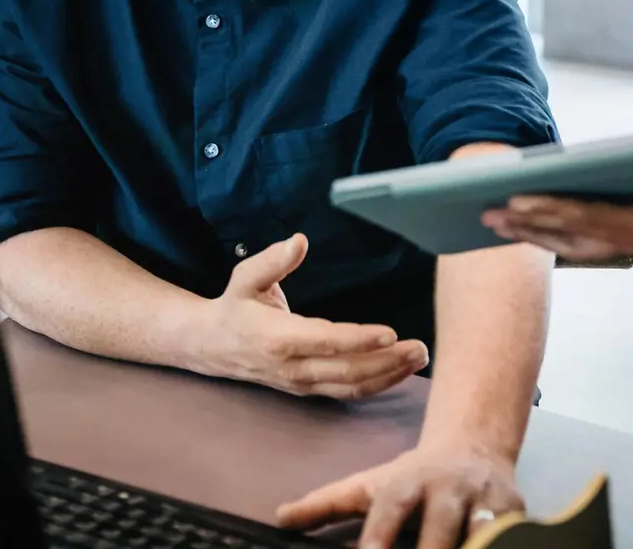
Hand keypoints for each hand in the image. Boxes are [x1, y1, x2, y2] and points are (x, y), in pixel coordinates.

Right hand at [186, 233, 428, 398]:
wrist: (212, 346)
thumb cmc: (235, 305)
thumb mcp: (245, 277)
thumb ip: (273, 260)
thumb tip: (299, 241)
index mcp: (278, 338)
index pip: (326, 341)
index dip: (359, 339)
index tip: (390, 332)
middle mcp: (293, 367)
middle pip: (346, 370)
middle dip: (387, 361)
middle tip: (420, 347)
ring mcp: (301, 383)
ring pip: (350, 386)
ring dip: (388, 375)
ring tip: (419, 358)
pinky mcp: (309, 388)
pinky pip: (346, 391)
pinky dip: (376, 385)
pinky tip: (399, 371)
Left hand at [276, 442, 521, 548]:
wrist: (473, 445)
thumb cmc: (412, 478)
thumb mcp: (370, 484)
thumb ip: (327, 504)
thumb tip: (278, 517)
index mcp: (408, 482)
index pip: (389, 511)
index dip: (378, 539)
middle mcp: (448, 488)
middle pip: (439, 531)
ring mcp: (486, 500)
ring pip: (483, 534)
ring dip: (472, 546)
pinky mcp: (516, 511)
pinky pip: (512, 535)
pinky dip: (503, 543)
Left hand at [482, 167, 632, 283]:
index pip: (597, 219)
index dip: (557, 210)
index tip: (520, 200)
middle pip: (575, 233)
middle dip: (531, 223)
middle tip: (485, 212)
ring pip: (578, 239)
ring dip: (537, 230)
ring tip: (497, 220)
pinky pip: (591, 235)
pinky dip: (560, 230)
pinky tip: (538, 223)